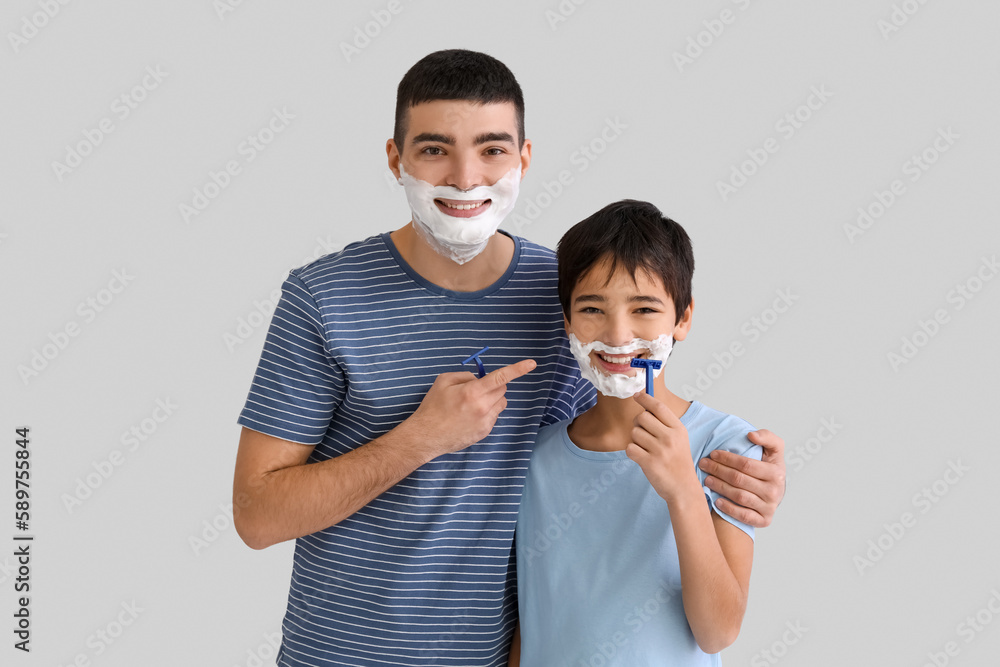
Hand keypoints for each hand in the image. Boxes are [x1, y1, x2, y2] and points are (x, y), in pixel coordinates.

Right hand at [406, 359, 535, 455]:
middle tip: (476, 389)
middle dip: (494, 385)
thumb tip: (480, 379)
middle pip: (502, 389)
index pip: (500, 377)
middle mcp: (483, 407)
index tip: (532, 363)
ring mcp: (486, 421)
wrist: (426, 436)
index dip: (518, 369)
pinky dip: (487, 411)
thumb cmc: (433, 407)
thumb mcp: (444, 381)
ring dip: (493, 398)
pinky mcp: (485, 432)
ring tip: (472, 404)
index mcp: (473, 392)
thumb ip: (465, 376)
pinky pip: (494, 415)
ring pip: (501, 402)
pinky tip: (470, 416)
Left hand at [626, 392, 696, 500]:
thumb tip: (645, 405)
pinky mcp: (649, 463)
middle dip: (638, 423)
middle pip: (642, 417)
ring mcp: (660, 450)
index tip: (637, 395)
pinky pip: (629, 448)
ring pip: (634, 433)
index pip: (659, 406)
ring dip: (636, 440)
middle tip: (643, 433)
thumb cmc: (678, 462)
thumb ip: (665, 423)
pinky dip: (632, 452)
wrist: (683, 488)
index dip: (645, 398)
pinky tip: (641, 457)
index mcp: (678, 429)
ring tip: (646, 449)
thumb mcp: (679, 439)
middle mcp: (670, 438)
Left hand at [698, 429, 785, 527]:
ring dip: (720, 487)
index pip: (746, 464)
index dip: (727, 458)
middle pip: (740, 479)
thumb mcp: (773, 450)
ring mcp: (769, 507)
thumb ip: (767, 437)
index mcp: (776, 472)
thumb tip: (751, 435)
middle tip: (704, 464)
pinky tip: (717, 501)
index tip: (713, 453)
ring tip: (707, 479)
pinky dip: (729, 508)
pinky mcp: (764, 520)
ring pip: (739, 496)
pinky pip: (744, 516)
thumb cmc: (768, 469)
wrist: (774, 492)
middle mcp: (775, 491)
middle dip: (718, 470)